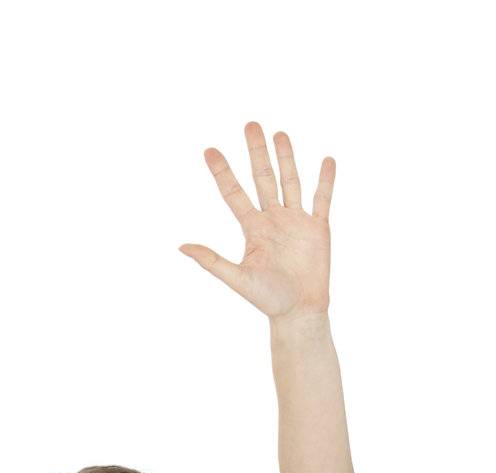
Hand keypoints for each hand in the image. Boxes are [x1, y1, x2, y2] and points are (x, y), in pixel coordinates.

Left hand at [180, 123, 334, 320]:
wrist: (298, 311)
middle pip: (262, 177)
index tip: (209, 150)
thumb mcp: (236, 278)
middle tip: (250, 124)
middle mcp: (272, 219)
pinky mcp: (319, 227)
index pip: (233, 193)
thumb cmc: (266, 298)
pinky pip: (323, 198)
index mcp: (252, 228)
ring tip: (280, 133)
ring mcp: (296, 220)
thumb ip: (211, 260)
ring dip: (286, 157)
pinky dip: (325, 180)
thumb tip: (181, 247)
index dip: (222, 172)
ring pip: (290, 181)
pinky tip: (326, 159)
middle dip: (256, 152)